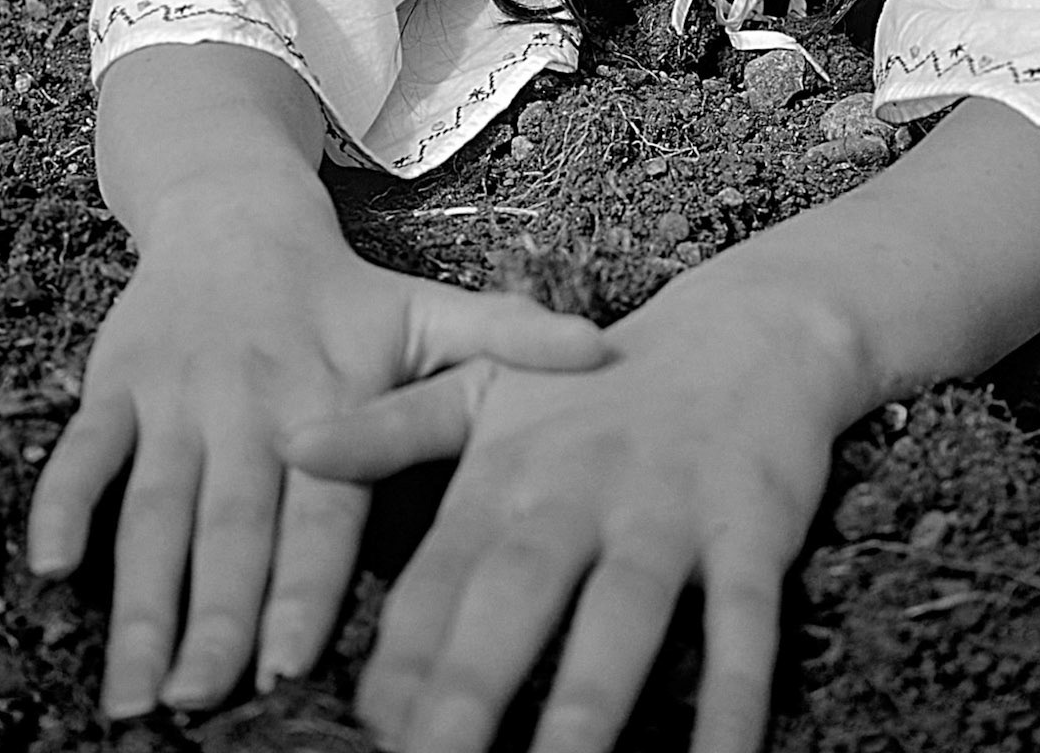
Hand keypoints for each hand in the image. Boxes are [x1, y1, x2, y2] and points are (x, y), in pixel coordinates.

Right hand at [26, 181, 606, 720]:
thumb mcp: (425, 309)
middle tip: (204, 702)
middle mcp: (251, 400)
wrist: (234, 211)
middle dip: (217, 615)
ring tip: (135, 690)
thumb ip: (507, 339)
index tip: (296, 659)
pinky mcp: (116, 385)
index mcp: (329, 393)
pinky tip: (50, 571)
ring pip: (154, 505)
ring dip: (141, 597)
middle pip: (232, 523)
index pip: (320, 504)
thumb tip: (606, 352)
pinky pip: (82, 450)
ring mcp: (177, 396)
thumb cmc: (340, 290)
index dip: (306, 580)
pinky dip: (63, 504)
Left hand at [284, 254, 861, 752]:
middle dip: (467, 690)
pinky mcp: (749, 526)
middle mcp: (580, 491)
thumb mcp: (486, 388)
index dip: (396, 661)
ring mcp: (667, 511)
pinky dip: (734, 700)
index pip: (436, 578)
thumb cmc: (595, 383)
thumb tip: (290, 449)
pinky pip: (744, 624)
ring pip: (622, 615)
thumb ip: (391, 429)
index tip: (360, 736)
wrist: (743, 327)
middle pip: (515, 596)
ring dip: (588, 705)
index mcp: (506, 472)